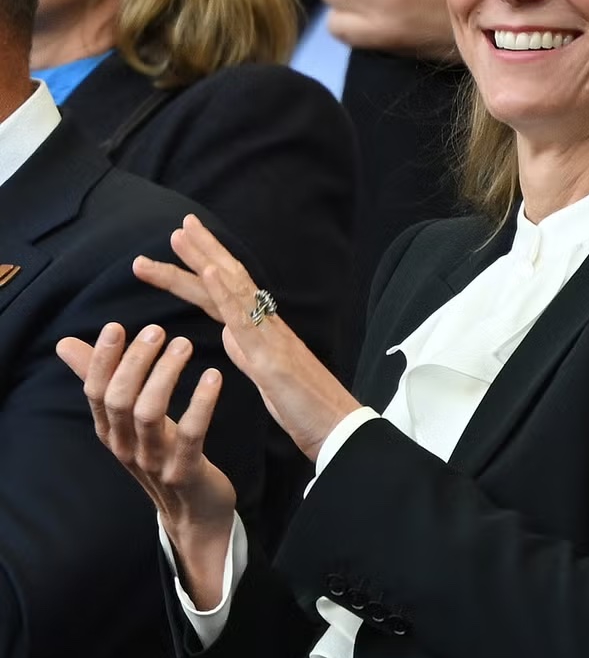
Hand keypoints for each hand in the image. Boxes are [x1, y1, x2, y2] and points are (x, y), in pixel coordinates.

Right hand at [56, 322, 235, 608]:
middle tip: (157, 330)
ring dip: (166, 374)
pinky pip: (190, 434)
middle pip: (119, 400)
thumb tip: (65, 344)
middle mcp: (125, 447)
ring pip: (149, 414)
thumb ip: (105, 381)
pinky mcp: (184, 472)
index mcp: (110, 432)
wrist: (195, 514)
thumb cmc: (164, 455)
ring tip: (184, 344)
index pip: (95, 392)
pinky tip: (213, 376)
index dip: (103, 359)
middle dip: (135, 362)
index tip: (117, 326)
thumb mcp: (130, 421)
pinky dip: (201, 402)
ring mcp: (153, 463)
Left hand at [132, 215, 361, 460]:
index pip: (227, 293)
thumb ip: (247, 353)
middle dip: (201, 253)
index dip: (204, 268)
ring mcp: (271, 339)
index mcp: (262, 333)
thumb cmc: (306, 409)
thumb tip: (228, 335)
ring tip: (181, 235)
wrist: (339, 431)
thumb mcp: (267, 379)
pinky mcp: (272, 358)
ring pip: (234, 290)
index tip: (183, 244)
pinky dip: (225, 293)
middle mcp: (268, 327)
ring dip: (206, 260)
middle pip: (229, 281)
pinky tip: (210, 272)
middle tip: (179, 226)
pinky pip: (246, 320)